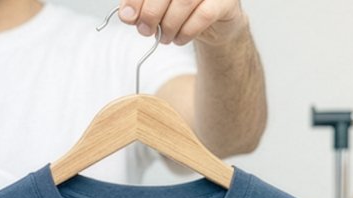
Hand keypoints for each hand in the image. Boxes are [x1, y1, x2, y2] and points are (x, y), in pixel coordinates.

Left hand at [117, 0, 246, 46]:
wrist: (214, 23)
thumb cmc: (182, 10)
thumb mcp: (157, 8)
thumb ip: (141, 8)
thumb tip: (127, 15)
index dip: (136, 0)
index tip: (128, 17)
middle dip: (151, 14)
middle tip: (146, 31)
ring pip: (184, 2)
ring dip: (169, 26)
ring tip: (165, 38)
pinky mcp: (225, 1)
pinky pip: (203, 16)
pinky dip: (187, 32)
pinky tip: (180, 38)